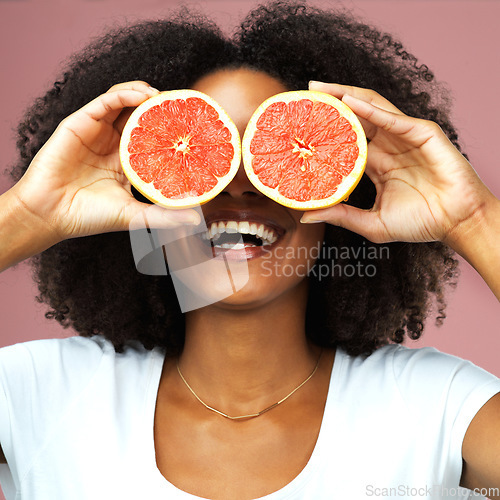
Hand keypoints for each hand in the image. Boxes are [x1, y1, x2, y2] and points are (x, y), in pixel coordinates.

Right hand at [10, 81, 198, 243]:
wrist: (51, 213)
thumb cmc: (89, 216)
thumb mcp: (135, 215)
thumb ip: (164, 215)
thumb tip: (196, 220)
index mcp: (126, 162)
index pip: (152, 138)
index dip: (170, 130)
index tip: (193, 128)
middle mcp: (113, 144)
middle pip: (140, 116)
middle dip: (161, 108)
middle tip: (182, 106)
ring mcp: (97, 131)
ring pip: (124, 102)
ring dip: (145, 94)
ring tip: (165, 97)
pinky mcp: (81, 122)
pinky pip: (107, 101)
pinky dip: (126, 94)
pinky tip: (144, 95)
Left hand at [301, 82, 494, 246]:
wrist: (457, 223)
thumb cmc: (420, 223)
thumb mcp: (372, 223)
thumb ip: (340, 216)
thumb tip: (305, 216)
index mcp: (377, 164)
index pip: (346, 141)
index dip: (325, 132)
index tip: (300, 127)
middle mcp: (389, 146)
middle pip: (356, 118)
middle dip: (332, 103)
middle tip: (306, 94)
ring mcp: (405, 137)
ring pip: (372, 108)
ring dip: (346, 96)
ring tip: (320, 88)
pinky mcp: (422, 133)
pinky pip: (392, 118)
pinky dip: (370, 109)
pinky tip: (348, 101)